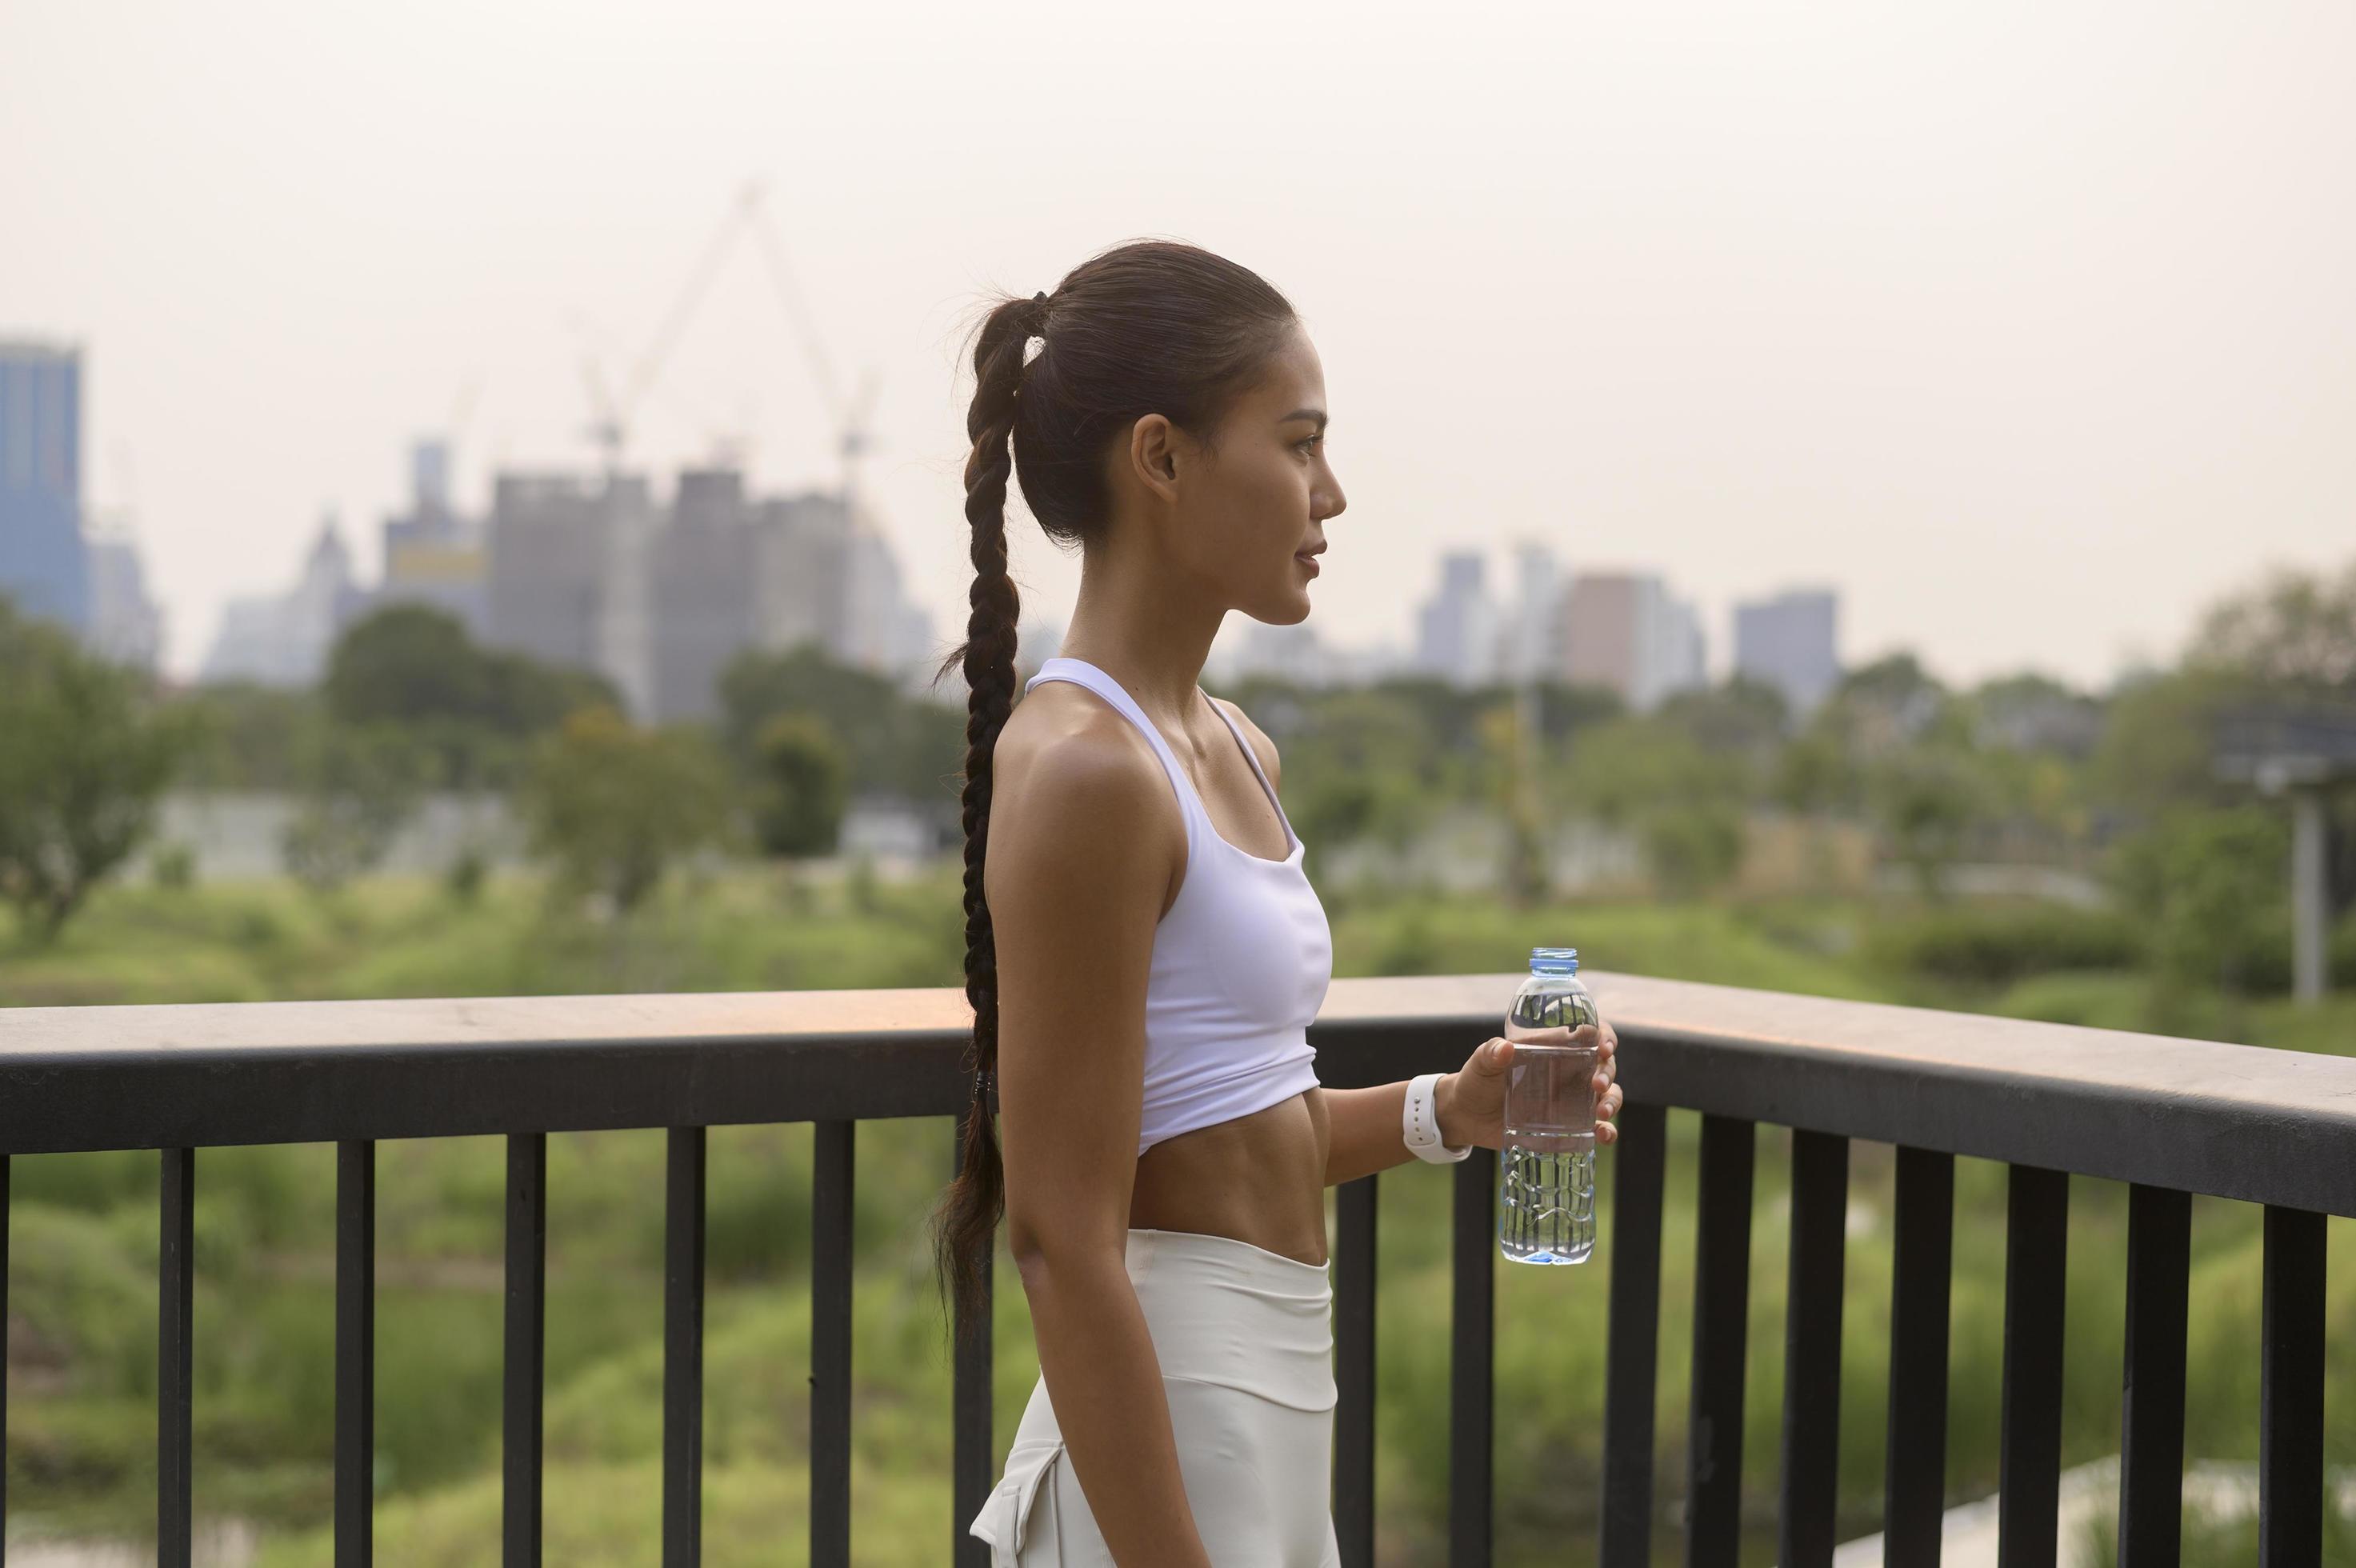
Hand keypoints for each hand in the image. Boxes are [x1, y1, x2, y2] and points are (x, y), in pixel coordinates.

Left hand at [1436, 1020, 1620, 1151]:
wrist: (1465, 1116)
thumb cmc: (1476, 1080)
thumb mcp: (1481, 1063)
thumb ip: (1490, 1053)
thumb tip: (1504, 1048)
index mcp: (1553, 1049)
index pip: (1589, 1035)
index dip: (1605, 1036)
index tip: (1604, 1046)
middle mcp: (1568, 1073)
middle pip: (1604, 1066)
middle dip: (1608, 1073)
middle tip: (1596, 1085)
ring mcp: (1571, 1100)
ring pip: (1608, 1095)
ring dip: (1612, 1101)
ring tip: (1601, 1112)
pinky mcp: (1568, 1126)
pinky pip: (1597, 1128)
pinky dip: (1606, 1131)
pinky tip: (1603, 1134)